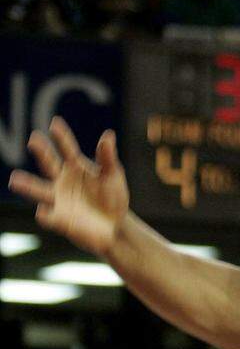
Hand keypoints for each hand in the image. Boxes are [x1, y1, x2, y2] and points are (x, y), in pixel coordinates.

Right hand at [9, 117, 129, 255]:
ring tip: (14, 179)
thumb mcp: (113, 176)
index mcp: (75, 167)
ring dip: (27, 185)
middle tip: (33, 140)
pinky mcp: (60, 219)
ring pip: (39, 190)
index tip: (55, 123)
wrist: (115, 225)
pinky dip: (45, 214)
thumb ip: (107, 158)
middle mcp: (62, 180)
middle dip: (41, 152)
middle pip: (49, 164)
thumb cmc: (112, 197)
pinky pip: (49, 217)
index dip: (62, 137)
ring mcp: (59, 199)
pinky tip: (43, 211)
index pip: (67, 148)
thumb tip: (108, 135)